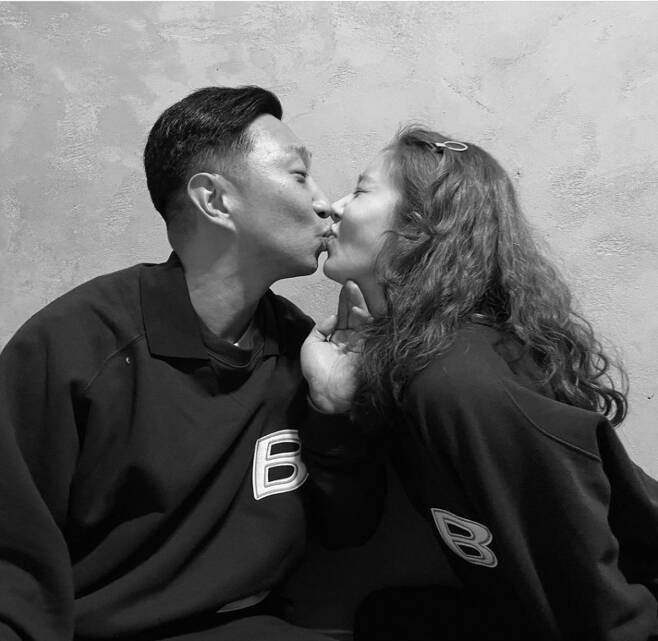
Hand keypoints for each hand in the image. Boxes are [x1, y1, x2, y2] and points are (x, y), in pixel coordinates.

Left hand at [301, 281, 372, 413]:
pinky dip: (364, 317)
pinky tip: (358, 306)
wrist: (326, 394)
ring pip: (362, 318)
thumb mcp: (311, 345)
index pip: (343, 314)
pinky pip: (368, 330)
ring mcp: (361, 343)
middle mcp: (352, 338)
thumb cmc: (316, 372)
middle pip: (354, 313)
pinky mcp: (368, 349)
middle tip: (351, 280)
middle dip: (353, 297)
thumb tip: (333, 316)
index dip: (344, 301)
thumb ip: (320, 328)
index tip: (344, 285)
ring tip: (354, 286)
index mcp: (339, 338)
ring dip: (358, 302)